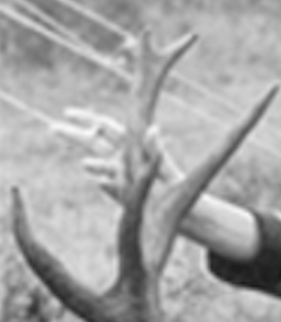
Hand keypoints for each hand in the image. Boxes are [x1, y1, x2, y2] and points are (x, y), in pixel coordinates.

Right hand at [51, 107, 183, 202]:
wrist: (186, 209)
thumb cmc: (176, 185)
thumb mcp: (164, 166)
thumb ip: (154, 150)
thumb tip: (153, 130)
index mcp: (135, 146)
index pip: (108, 129)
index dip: (88, 119)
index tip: (68, 112)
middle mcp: (126, 158)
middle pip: (97, 143)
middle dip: (76, 134)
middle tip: (53, 127)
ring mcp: (123, 174)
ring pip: (101, 163)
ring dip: (90, 161)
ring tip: (83, 162)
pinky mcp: (123, 191)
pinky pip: (108, 183)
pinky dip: (102, 179)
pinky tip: (95, 177)